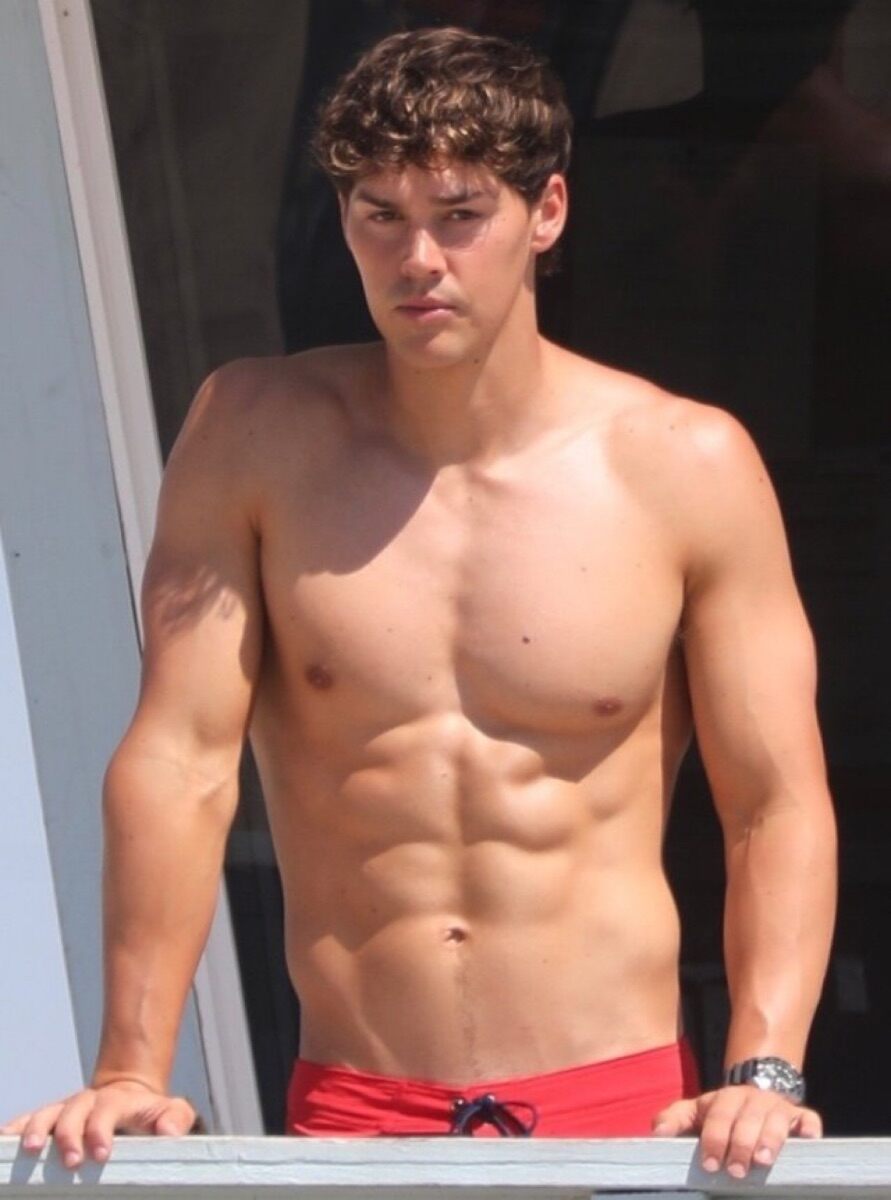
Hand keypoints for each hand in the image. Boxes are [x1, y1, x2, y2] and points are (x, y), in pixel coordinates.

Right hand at [1, 1081, 198, 1168]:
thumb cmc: (150, 1112)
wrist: (129, 1094)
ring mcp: (67, 1109)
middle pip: (74, 1112)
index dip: (101, 1130)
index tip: (101, 1154)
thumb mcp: (170, 1111)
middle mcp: (88, 1102)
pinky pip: (31, 1120)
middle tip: (70, 1161)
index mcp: (116, 1101)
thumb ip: (175, 1118)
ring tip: (32, 1150)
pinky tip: (6, 1139)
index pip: (106, 1111)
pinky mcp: (53, 1119)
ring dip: (38, 1130)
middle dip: (69, 1135)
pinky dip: (17, 1128)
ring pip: (48, 1114)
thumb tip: (169, 1132)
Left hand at [652, 1085, 821, 1177]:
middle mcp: (752, 1099)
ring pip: (776, 1120)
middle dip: (741, 1144)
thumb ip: (675, 1119)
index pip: (718, 1117)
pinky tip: (807, 1141)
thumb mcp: (696, 1111)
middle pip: (747, 1119)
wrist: (757, 1088)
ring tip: (763, 1160)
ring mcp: (778, 1107)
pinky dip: (809, 1129)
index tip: (710, 1164)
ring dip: (770, 1139)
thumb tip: (656, 1134)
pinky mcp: (801, 1116)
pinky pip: (809, 1120)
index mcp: (725, 1099)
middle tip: (736, 1170)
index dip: (714, 1139)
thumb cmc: (722, 1112)